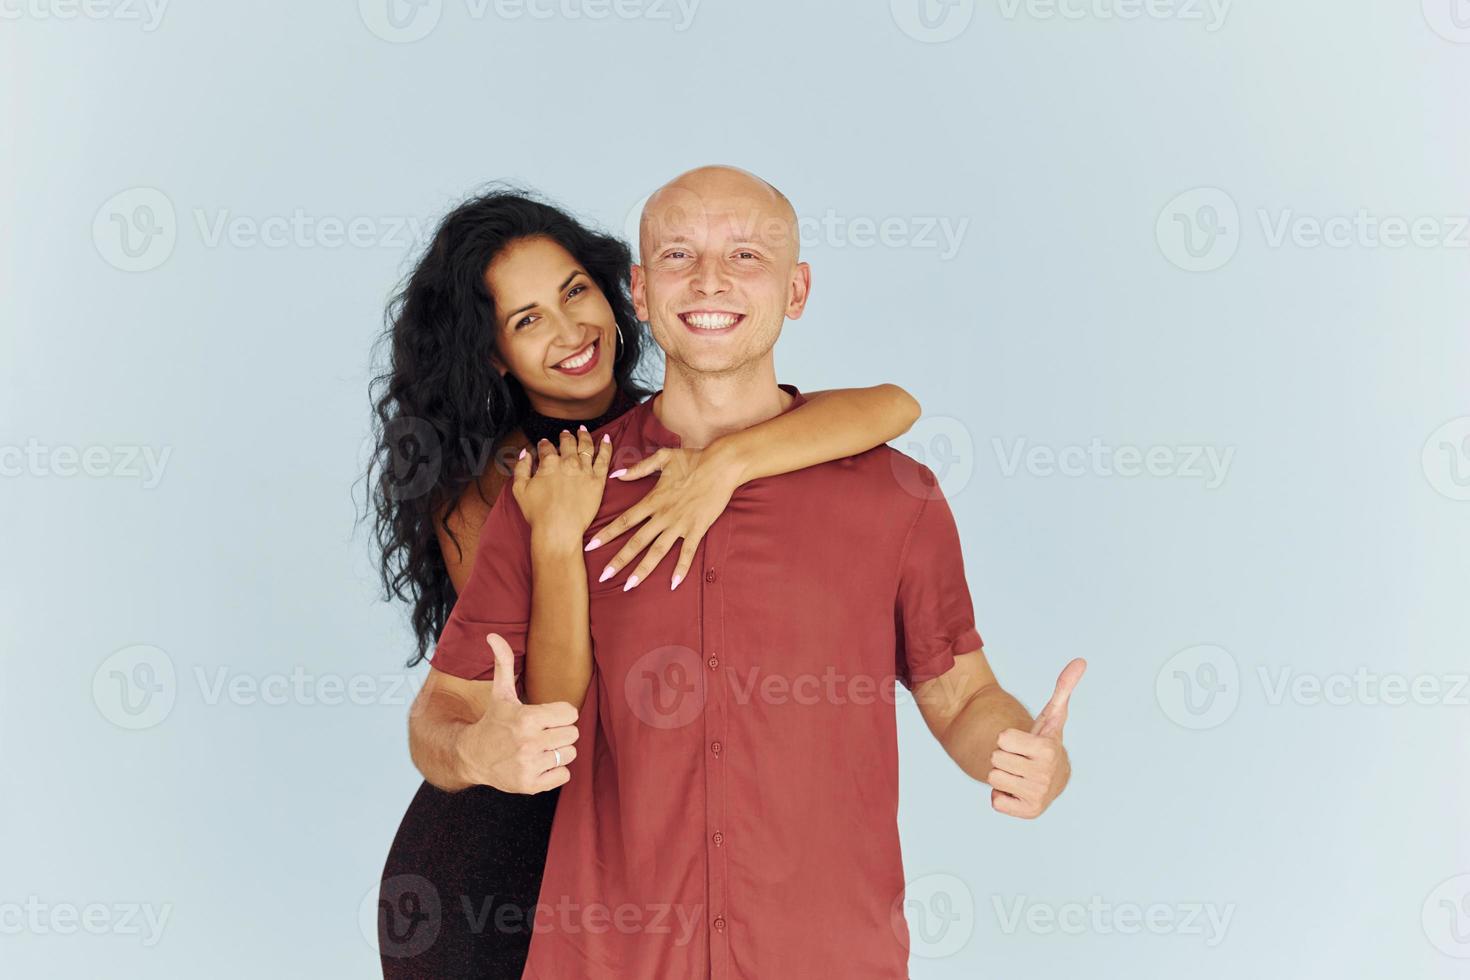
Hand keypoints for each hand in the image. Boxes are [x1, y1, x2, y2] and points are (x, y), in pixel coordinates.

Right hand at [454, 633, 580, 793]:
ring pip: (570, 754)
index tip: (546, 717)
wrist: (472, 757)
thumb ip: (503, 663)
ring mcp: (530, 766)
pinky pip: (564, 775)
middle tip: (542, 733)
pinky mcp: (531, 785)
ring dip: (558, 751)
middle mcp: (529, 743)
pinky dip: (555, 771)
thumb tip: (493, 635)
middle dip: (560, 732)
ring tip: (539, 748)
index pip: (571, 714)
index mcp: (527, 718)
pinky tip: (537, 764)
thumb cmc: (493, 722)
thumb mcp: (500, 693)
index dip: (560, 714)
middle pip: (573, 734)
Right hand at [511, 426, 612, 543]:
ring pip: (586, 446)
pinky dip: (606, 446)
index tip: (544, 444)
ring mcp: (584, 470)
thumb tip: (525, 453)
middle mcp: (568, 462)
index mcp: (549, 462)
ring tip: (583, 430)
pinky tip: (607, 438)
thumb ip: (520, 468)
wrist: (558, 529)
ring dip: (584, 436)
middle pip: (567, 443)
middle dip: (565, 436)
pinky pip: (604, 459)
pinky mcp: (598, 480)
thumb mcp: (519, 489)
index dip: (544, 444)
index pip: (546, 447)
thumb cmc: (538, 513)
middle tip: (565, 433)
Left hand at [584, 445, 742, 590]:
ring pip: (657, 552)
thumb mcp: (662, 458)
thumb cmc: (693, 459)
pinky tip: (673, 584)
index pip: (624, 520)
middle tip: (604, 577)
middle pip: (636, 542)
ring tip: (630, 585)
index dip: (606, 534)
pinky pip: (688, 553)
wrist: (722, 465)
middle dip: (619, 560)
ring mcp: (680, 525)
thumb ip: (638, 468)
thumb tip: (617, 475)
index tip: (590, 546)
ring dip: (643, 570)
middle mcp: (663, 516)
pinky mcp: (697, 529)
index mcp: (652, 500)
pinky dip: (681, 569)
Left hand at [988, 658, 1085, 818]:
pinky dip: (1002, 797)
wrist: (1052, 778)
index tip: (1023, 743)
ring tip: (1019, 773)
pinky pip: (996, 802)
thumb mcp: (1052, 716)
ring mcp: (1038, 796)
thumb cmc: (1046, 743)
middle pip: (994, 759)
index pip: (1002, 738)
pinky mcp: (1029, 813)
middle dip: (1004, 757)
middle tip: (1020, 759)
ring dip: (1002, 776)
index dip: (1008, 738)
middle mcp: (1045, 775)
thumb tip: (1080, 660)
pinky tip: (1017, 790)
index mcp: (1047, 750)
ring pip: (993, 779)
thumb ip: (1062, 688)